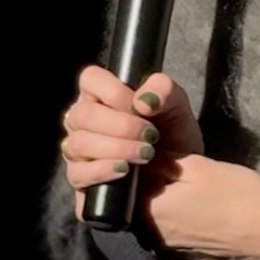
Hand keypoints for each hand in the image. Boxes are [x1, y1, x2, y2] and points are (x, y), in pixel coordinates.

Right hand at [60, 66, 202, 222]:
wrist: (181, 181)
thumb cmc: (173, 137)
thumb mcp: (177, 107)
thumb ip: (163, 90)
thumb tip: (141, 101)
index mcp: (102, 96)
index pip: (90, 78)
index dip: (113, 91)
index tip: (140, 107)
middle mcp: (84, 122)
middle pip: (82, 114)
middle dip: (120, 125)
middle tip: (151, 136)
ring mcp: (78, 152)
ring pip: (79, 143)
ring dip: (117, 148)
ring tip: (146, 155)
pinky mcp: (81, 181)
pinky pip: (78, 173)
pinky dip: (104, 170)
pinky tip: (126, 171)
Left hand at [142, 155, 259, 259]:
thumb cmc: (239, 195)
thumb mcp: (199, 166)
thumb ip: (163, 160)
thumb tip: (140, 153)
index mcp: (149, 210)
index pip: (125, 181)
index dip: (135, 162)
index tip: (149, 150)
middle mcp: (152, 235)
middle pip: (137, 201)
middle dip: (148, 182)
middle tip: (171, 164)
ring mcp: (169, 250)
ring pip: (154, 216)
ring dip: (163, 200)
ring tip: (185, 184)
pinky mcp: (185, 257)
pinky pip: (170, 231)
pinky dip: (177, 217)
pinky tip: (197, 206)